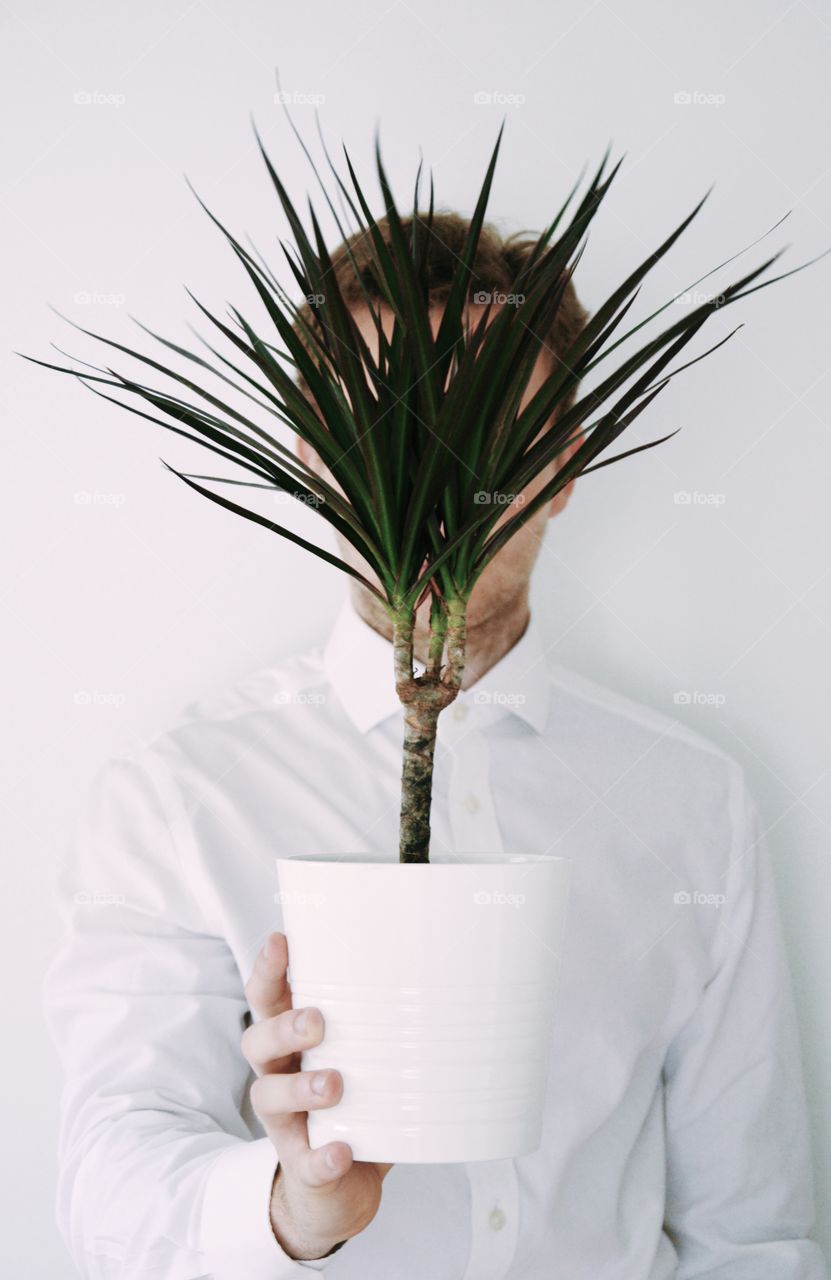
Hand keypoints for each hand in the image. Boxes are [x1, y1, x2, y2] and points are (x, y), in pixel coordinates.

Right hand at [243, 932, 393, 1260]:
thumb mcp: (363, 1055)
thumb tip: (445, 972)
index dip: (268, 970)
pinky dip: (323, 1157)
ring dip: (300, 1088)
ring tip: (334, 1084)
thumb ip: (383, 1022)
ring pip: (270, 1097)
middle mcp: (278, 1075)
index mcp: (291, 1043)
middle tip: (317, 1021)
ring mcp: (286, 1123)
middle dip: (284, 1027)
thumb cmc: (355, 1104)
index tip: (280, 941)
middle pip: (259, 1041)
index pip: (268, 998)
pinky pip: (306, 1162)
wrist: (338, 1189)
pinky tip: (341, 1150)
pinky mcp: (303, 1166)